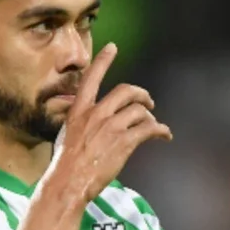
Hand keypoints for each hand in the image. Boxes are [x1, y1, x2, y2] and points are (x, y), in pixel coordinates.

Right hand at [46, 43, 172, 202]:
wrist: (68, 182)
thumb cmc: (65, 165)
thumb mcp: (67, 136)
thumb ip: (82, 124)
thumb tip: (92, 124)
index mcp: (79, 111)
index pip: (91, 78)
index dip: (103, 61)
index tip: (112, 47)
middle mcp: (96, 114)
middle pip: (126, 91)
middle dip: (141, 94)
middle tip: (148, 102)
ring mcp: (111, 126)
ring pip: (139, 110)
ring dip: (150, 116)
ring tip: (153, 125)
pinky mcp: (124, 141)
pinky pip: (149, 128)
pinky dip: (160, 130)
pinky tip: (164, 135)